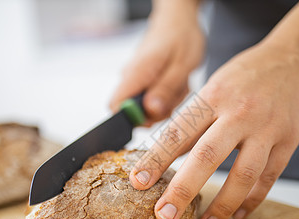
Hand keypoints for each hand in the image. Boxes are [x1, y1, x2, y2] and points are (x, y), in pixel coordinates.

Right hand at [109, 0, 204, 124]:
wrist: (178, 20)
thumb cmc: (181, 37)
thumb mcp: (182, 65)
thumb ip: (166, 90)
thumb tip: (150, 112)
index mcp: (136, 72)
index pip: (116, 106)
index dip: (133, 118)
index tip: (156, 114)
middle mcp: (130, 77)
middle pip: (134, 111)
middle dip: (158, 111)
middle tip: (177, 93)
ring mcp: (136, 80)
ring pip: (147, 107)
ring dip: (167, 102)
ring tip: (179, 83)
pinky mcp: (143, 82)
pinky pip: (153, 99)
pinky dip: (168, 96)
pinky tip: (176, 83)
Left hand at [129, 42, 298, 218]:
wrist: (291, 59)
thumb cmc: (243, 77)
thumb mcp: (212, 88)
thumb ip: (192, 122)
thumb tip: (167, 157)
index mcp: (212, 97)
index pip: (178, 133)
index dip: (155, 159)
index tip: (138, 182)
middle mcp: (239, 112)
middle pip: (207, 155)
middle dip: (183, 189)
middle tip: (164, 214)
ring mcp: (267, 127)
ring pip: (244, 173)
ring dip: (223, 204)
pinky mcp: (289, 140)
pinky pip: (270, 177)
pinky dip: (253, 199)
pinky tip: (238, 213)